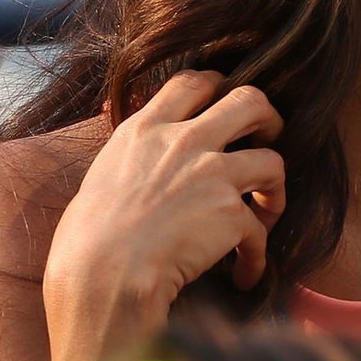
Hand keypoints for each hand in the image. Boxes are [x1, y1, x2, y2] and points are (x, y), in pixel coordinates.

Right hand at [42, 73, 285, 360]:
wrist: (100, 279)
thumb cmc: (85, 242)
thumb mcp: (101, 177)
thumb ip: (132, 156)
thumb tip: (141, 152)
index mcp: (145, 130)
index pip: (192, 81)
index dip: (219, 87)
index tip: (226, 108)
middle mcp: (183, 142)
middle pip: (250, 101)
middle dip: (269, 119)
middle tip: (266, 141)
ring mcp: (212, 174)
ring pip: (273, 162)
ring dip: (275, 190)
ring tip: (265, 213)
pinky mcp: (232, 213)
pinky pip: (261, 231)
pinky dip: (257, 256)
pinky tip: (246, 275)